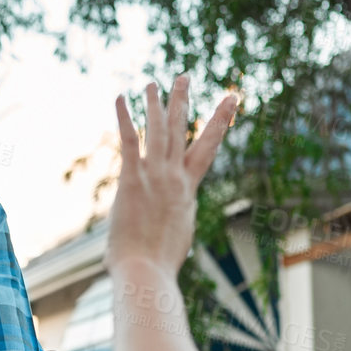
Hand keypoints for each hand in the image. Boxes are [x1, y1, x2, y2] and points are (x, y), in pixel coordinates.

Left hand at [106, 76, 236, 277]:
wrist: (148, 273)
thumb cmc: (157, 266)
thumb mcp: (173, 239)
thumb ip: (171, 225)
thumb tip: (168, 232)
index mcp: (188, 192)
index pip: (206, 149)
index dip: (219, 123)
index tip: (229, 101)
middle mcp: (175, 179)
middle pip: (183, 131)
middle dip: (182, 101)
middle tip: (183, 76)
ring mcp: (156, 178)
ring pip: (159, 131)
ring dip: (156, 103)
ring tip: (153, 81)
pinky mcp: (132, 181)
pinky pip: (129, 142)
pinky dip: (125, 118)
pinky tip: (121, 98)